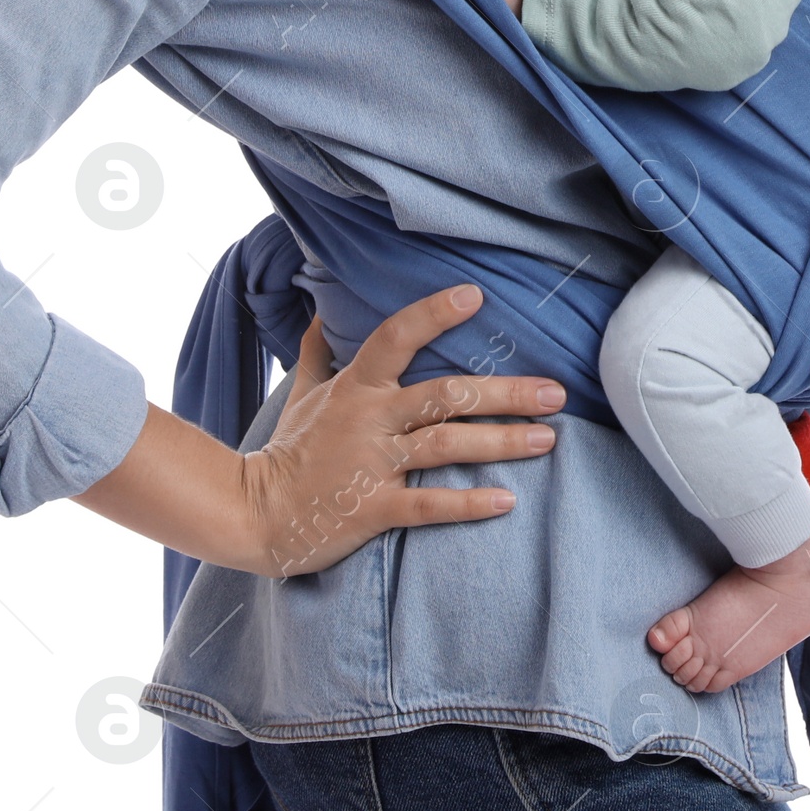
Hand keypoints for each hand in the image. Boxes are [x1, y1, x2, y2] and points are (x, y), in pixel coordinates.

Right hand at [244, 286, 566, 575]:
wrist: (253, 514)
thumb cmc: (287, 451)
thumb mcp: (303, 394)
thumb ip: (317, 352)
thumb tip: (320, 311)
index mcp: (356, 387)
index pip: (396, 336)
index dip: (434, 313)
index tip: (476, 296)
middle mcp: (369, 419)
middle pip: (445, 395)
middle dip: (505, 392)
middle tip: (555, 393)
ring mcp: (373, 464)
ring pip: (447, 444)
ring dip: (501, 441)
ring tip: (547, 439)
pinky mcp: (374, 509)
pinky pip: (429, 505)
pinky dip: (468, 503)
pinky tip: (507, 500)